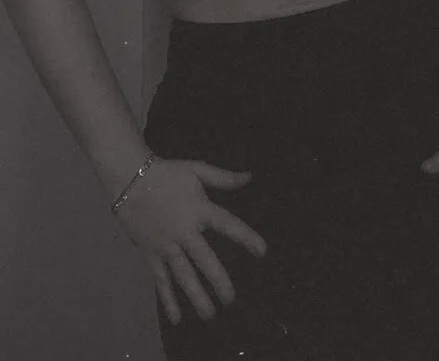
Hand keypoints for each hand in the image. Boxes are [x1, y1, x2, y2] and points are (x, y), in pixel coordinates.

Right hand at [112, 156, 267, 324]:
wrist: (129, 178)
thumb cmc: (167, 173)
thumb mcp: (197, 169)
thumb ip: (223, 178)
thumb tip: (249, 177)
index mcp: (199, 209)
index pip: (227, 225)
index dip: (246, 237)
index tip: (262, 251)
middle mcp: (184, 231)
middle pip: (204, 259)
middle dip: (219, 281)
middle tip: (230, 299)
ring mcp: (166, 245)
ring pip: (183, 275)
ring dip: (196, 296)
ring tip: (209, 314)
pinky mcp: (151, 253)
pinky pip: (160, 279)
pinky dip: (167, 299)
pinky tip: (177, 317)